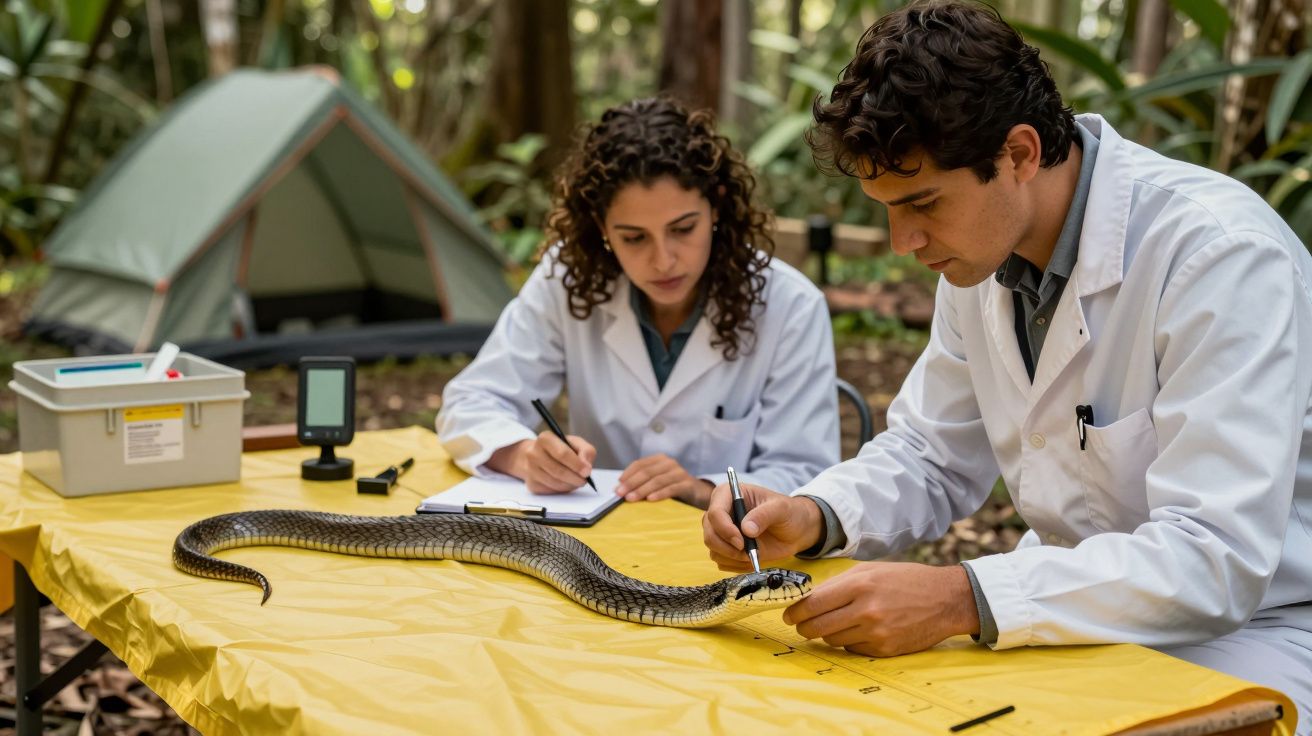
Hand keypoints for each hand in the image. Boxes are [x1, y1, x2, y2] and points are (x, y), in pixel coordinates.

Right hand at [490, 432, 596, 493]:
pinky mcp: (531, 484)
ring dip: (570, 485)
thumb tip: (586, 466)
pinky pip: (551, 491)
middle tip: (584, 480)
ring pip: (555, 483)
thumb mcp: (575, 443)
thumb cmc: (559, 449)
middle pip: (558, 471)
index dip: (577, 464)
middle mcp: (533, 453)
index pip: (562, 454)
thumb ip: (586, 451)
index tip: (587, 471)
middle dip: (575, 478)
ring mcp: (530, 470)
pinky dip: (562, 489)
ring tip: (576, 481)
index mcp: (545, 439)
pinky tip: (566, 483)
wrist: (537, 456)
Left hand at [617, 454, 713, 506]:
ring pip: (657, 480)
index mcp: (659, 460)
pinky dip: (660, 494)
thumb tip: (618, 489)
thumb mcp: (656, 482)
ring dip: (642, 490)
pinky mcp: (688, 484)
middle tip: (620, 494)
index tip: (617, 485)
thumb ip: (640, 482)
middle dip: (631, 483)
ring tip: (631, 498)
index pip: (640, 464)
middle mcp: (669, 463)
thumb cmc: (673, 487)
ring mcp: (680, 473)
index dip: (628, 474)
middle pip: (647, 472)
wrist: (698, 494)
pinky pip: (672, 488)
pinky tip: (650, 500)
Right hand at [701, 483, 823, 570]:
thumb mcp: (781, 509)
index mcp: (729, 494)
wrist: (795, 531)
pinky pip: (722, 562)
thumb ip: (764, 515)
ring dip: (734, 558)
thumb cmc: (789, 513)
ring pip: (713, 550)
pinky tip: (753, 558)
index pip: (715, 513)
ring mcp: (722, 532)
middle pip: (709, 534)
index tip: (741, 542)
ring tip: (754, 553)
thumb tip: (746, 530)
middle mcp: (721, 512)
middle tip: (748, 552)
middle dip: (727, 548)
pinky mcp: (726, 548)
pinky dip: (737, 565)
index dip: (725, 529)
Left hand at [782, 562, 979, 656]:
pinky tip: (858, 630)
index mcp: (860, 585)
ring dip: (827, 634)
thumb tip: (809, 597)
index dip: (795, 612)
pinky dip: (849, 641)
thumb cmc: (906, 579)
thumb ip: (839, 583)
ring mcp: (876, 633)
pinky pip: (852, 649)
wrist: (945, 599)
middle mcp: (866, 610)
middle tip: (801, 625)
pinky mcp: (884, 649)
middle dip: (804, 627)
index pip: (814, 604)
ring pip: (833, 639)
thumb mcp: (871, 570)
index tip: (788, 615)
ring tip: (833, 624)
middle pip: (817, 626)